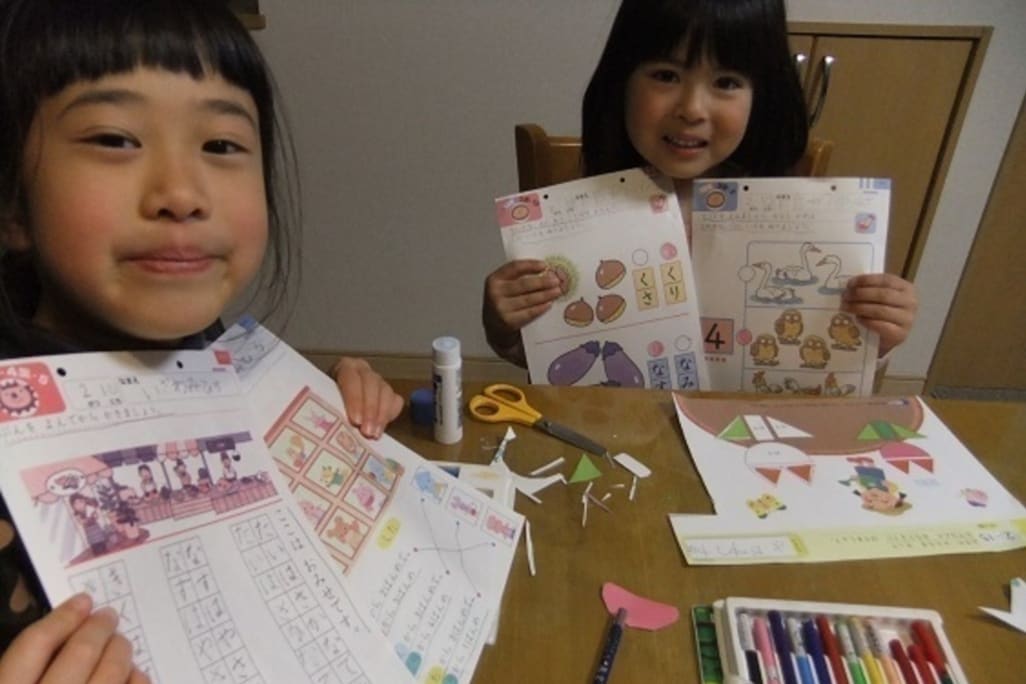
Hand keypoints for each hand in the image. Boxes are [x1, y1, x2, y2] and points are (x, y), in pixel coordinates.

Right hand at [0, 593, 148, 683]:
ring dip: (119, 652)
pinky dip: (137, 679)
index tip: (83, 600)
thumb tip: (65, 630)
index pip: (35, 644)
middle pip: (79, 655)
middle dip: (98, 630)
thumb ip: (26, 665)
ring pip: (110, 675)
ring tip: (120, 643)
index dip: (62, 617)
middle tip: (108, 617)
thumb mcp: (13, 678)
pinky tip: (134, 674)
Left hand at [331, 357, 402, 438]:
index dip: (355, 399)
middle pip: (371, 384)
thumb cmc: (325, 402)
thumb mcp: (323, 400)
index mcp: (345, 367)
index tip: (355, 420)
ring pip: (386, 392)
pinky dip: (390, 415)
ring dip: (381, 415)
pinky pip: (395, 401)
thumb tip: (326, 427)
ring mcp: (378, 380)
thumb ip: (328, 407)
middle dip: (370, 409)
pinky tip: (380, 429)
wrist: (333, 404)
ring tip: (374, 434)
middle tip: (366, 431)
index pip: (351, 378)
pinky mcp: (389, 393)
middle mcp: (363, 370)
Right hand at [482, 259, 561, 365]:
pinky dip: (540, 308)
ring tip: (557, 291)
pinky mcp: (509, 322)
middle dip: (543, 281)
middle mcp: (495, 293)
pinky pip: (529, 313)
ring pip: (528, 299)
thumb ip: (518, 277)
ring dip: (545, 294)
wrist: (494, 327)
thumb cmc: (503, 302)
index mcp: (494, 279)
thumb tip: (545, 271)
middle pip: (524, 284)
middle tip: (556, 280)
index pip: (514, 267)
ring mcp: (501, 308)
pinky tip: (548, 304)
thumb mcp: (504, 287)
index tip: (545, 265)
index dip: (531, 265)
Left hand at [842, 273, 917, 357]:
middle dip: (860, 294)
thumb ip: (870, 289)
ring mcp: (907, 319)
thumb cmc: (883, 312)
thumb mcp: (879, 298)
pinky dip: (867, 321)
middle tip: (845, 297)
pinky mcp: (900, 334)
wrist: (889, 336)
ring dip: (860, 308)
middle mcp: (910, 302)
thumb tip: (849, 286)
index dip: (866, 280)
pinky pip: (882, 326)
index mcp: (906, 288)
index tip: (849, 284)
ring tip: (846, 307)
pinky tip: (857, 319)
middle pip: (882, 295)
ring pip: (881, 310)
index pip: (886, 280)